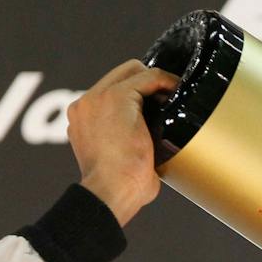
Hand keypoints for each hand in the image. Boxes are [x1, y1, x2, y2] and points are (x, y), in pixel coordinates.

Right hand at [68, 60, 178, 225]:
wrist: (110, 191)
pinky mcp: (117, 96)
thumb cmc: (118, 190)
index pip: (110, 92)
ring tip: (176, 97)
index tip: (160, 105)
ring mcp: (98, 97)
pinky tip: (178, 91)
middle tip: (170, 99)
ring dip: (156, 82)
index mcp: (83, 119)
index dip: (138, 94)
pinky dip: (166, 81)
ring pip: (134, 71)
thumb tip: (152, 154)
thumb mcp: (118, 163)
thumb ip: (126, 146)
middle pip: (121, 75)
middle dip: (147, 83)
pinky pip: (148, 77)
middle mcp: (85, 104)